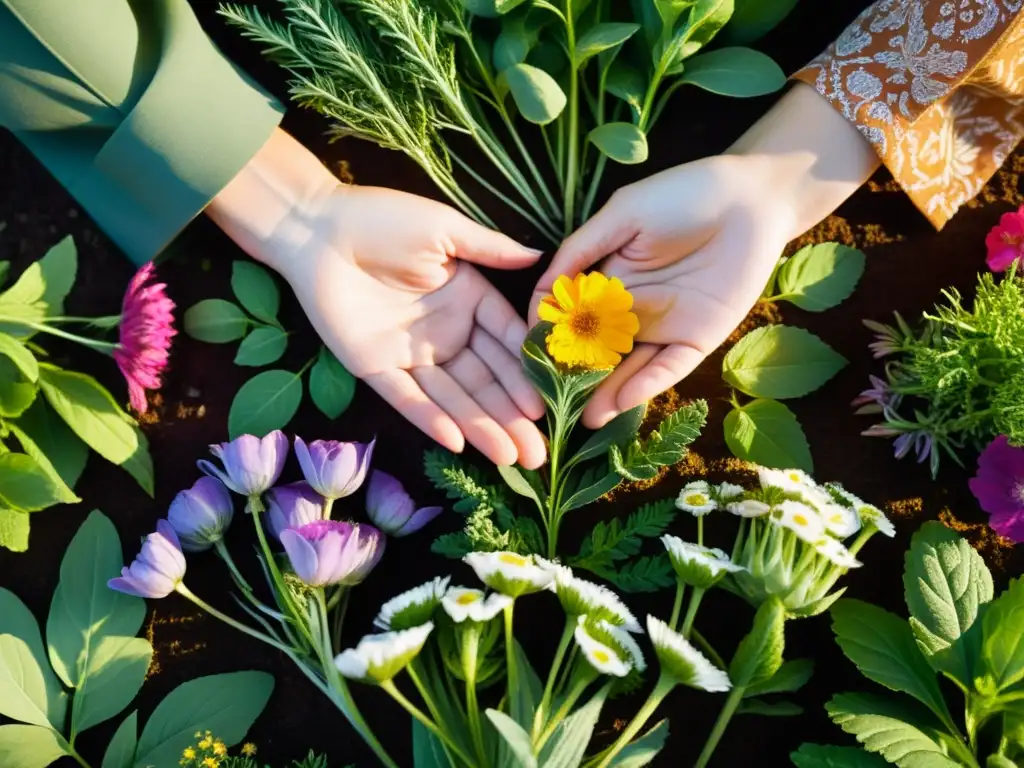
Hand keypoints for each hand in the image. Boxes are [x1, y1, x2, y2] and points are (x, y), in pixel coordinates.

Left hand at [207, 130, 546, 468]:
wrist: (316, 228)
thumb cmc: (384, 219)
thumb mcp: (445, 229)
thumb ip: (491, 250)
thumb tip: (541, 259)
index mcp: (467, 298)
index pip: (506, 341)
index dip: (526, 371)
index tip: (548, 400)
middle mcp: (445, 332)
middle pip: (485, 380)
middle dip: (512, 416)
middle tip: (539, 453)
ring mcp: (411, 353)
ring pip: (453, 397)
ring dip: (481, 426)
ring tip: (512, 457)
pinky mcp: (375, 367)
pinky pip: (407, 398)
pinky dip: (430, 418)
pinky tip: (458, 441)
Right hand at [531, 155, 792, 427]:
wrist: (751, 199)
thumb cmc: (683, 196)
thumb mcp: (622, 215)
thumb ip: (580, 251)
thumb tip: (541, 291)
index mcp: (607, 281)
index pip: (572, 317)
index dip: (551, 336)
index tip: (530, 356)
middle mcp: (631, 311)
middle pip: (597, 352)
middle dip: (576, 378)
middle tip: (553, 404)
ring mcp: (663, 328)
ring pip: (629, 369)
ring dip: (607, 394)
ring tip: (583, 418)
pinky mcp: (697, 340)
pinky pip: (669, 368)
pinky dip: (647, 385)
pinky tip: (624, 401)